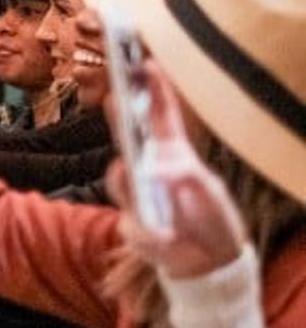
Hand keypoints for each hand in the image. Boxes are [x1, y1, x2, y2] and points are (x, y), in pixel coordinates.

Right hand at [106, 61, 245, 280]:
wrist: (207, 262)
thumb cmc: (212, 219)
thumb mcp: (211, 194)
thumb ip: (189, 181)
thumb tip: (160, 171)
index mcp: (173, 154)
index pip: (161, 117)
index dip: (154, 91)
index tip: (147, 65)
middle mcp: (149, 169)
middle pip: (128, 137)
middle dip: (120, 117)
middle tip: (114, 97)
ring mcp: (137, 196)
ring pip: (120, 179)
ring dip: (127, 180)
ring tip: (132, 175)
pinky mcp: (133, 225)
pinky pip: (135, 225)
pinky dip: (152, 232)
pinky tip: (167, 237)